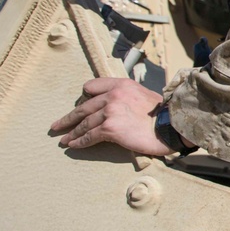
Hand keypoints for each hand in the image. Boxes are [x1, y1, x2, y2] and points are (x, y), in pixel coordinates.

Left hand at [51, 78, 170, 155]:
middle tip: (58, 125)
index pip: (93, 86)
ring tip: (64, 139)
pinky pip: (89, 136)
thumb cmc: (163, 114)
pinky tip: (73, 145)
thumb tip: (121, 109)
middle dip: (69, 118)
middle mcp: (113, 95)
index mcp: (121, 85)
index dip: (85, 97)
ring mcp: (109, 111)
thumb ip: (128, 97)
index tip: (80, 105)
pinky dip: (80, 142)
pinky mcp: (109, 128)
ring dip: (72, 132)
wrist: (171, 126)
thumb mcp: (144, 95)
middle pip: (84, 107)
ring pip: (84, 123)